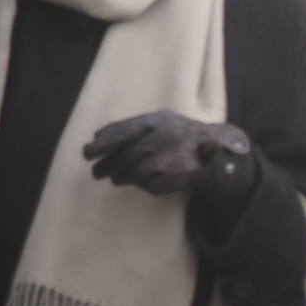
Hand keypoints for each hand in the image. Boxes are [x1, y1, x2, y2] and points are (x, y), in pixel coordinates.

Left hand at [83, 110, 253, 199]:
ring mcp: (164, 161)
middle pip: (118, 160)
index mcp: (154, 121)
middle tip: (99, 172)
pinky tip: (152, 176)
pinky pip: (146, 185)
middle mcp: (157, 140)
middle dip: (105, 168)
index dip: (100, 146)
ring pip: (128, 175)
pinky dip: (145, 184)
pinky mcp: (169, 179)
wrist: (218, 149)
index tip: (87, 154)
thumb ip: (130, 126)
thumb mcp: (159, 120)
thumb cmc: (181, 133)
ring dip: (123, 177)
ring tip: (125, 174)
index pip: (118, 134)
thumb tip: (96, 136)